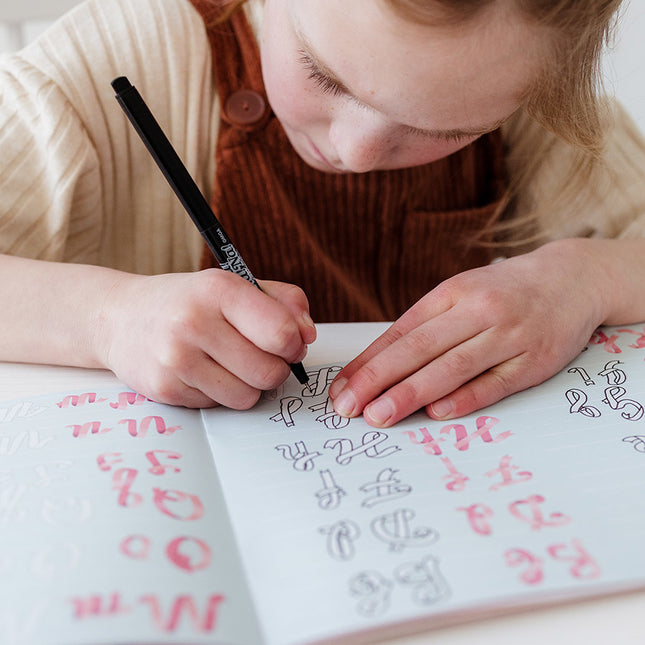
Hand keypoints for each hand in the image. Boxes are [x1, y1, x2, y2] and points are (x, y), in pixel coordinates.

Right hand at [96, 269, 315, 407]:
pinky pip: (219, 406)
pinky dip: (220, 393)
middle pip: (269, 372)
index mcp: (219, 290)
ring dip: (249, 385)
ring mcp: (176, 359)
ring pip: (248, 396)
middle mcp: (194, 323)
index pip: (281, 333)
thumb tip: (308, 334)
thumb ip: (282, 302)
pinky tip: (204, 372)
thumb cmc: (188, 302)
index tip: (288, 342)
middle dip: (275, 369)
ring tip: (231, 364)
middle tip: (260, 356)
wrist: (120, 318)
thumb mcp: (234, 285)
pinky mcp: (165, 390)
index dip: (294, 344)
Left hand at [329, 239, 614, 426]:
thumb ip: (426, 326)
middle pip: (419, 349)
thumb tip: (379, 364)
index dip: (368, 362)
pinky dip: (465, 398)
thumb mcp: (461, 294)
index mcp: (451, 294)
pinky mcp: (535, 361)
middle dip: (377, 379)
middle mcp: (477, 311)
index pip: (401, 332)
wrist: (571, 279)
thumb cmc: (503, 292)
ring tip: (379, 415)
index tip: (341, 387)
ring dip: (412, 393)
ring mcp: (508, 336)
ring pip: (452, 367)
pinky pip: (495, 383)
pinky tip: (437, 412)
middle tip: (347, 406)